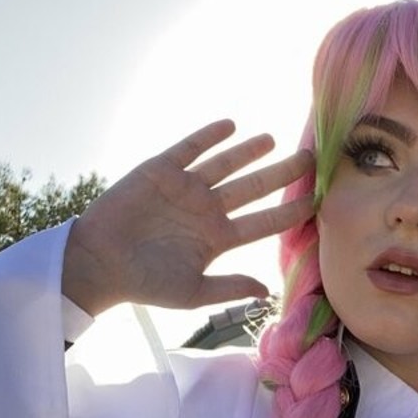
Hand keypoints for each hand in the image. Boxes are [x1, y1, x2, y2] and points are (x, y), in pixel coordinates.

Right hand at [62, 122, 314, 315]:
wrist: (99, 265)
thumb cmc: (145, 283)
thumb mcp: (192, 292)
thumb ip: (230, 287)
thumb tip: (267, 292)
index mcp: (219, 238)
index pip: (265, 222)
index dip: (291, 211)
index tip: (318, 200)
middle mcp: (208, 210)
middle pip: (255, 188)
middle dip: (283, 173)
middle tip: (310, 159)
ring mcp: (186, 189)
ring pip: (227, 164)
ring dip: (250, 151)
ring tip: (274, 140)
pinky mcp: (161, 171)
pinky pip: (189, 148)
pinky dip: (209, 136)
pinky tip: (231, 125)